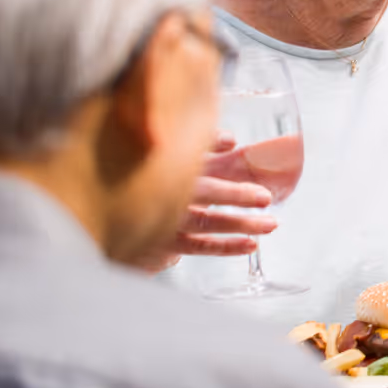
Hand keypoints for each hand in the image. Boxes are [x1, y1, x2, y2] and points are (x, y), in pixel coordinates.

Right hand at [134, 135, 279, 271]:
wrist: (118, 211)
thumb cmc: (152, 179)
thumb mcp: (174, 155)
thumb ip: (203, 145)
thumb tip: (230, 140)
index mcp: (166, 169)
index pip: (196, 162)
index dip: (217, 156)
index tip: (243, 158)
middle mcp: (165, 196)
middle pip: (204, 192)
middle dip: (237, 195)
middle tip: (266, 197)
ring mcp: (163, 223)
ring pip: (206, 224)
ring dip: (240, 224)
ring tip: (270, 224)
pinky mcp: (164, 246)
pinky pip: (199, 247)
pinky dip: (226, 246)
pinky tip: (250, 244)